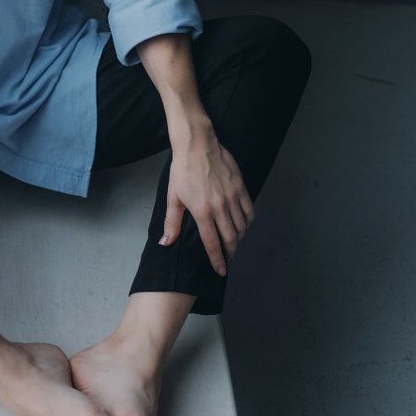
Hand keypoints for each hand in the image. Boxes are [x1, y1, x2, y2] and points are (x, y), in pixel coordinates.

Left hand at [160, 129, 253, 275]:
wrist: (197, 144)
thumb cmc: (182, 170)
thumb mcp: (173, 197)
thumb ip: (172, 222)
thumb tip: (166, 243)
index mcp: (202, 212)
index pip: (213, 244)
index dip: (218, 260)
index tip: (221, 270)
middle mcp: (220, 207)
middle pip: (231, 238)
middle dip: (231, 252)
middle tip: (229, 258)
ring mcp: (232, 196)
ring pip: (242, 226)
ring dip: (239, 238)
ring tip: (235, 242)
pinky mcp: (240, 187)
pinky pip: (249, 210)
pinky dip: (248, 221)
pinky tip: (243, 224)